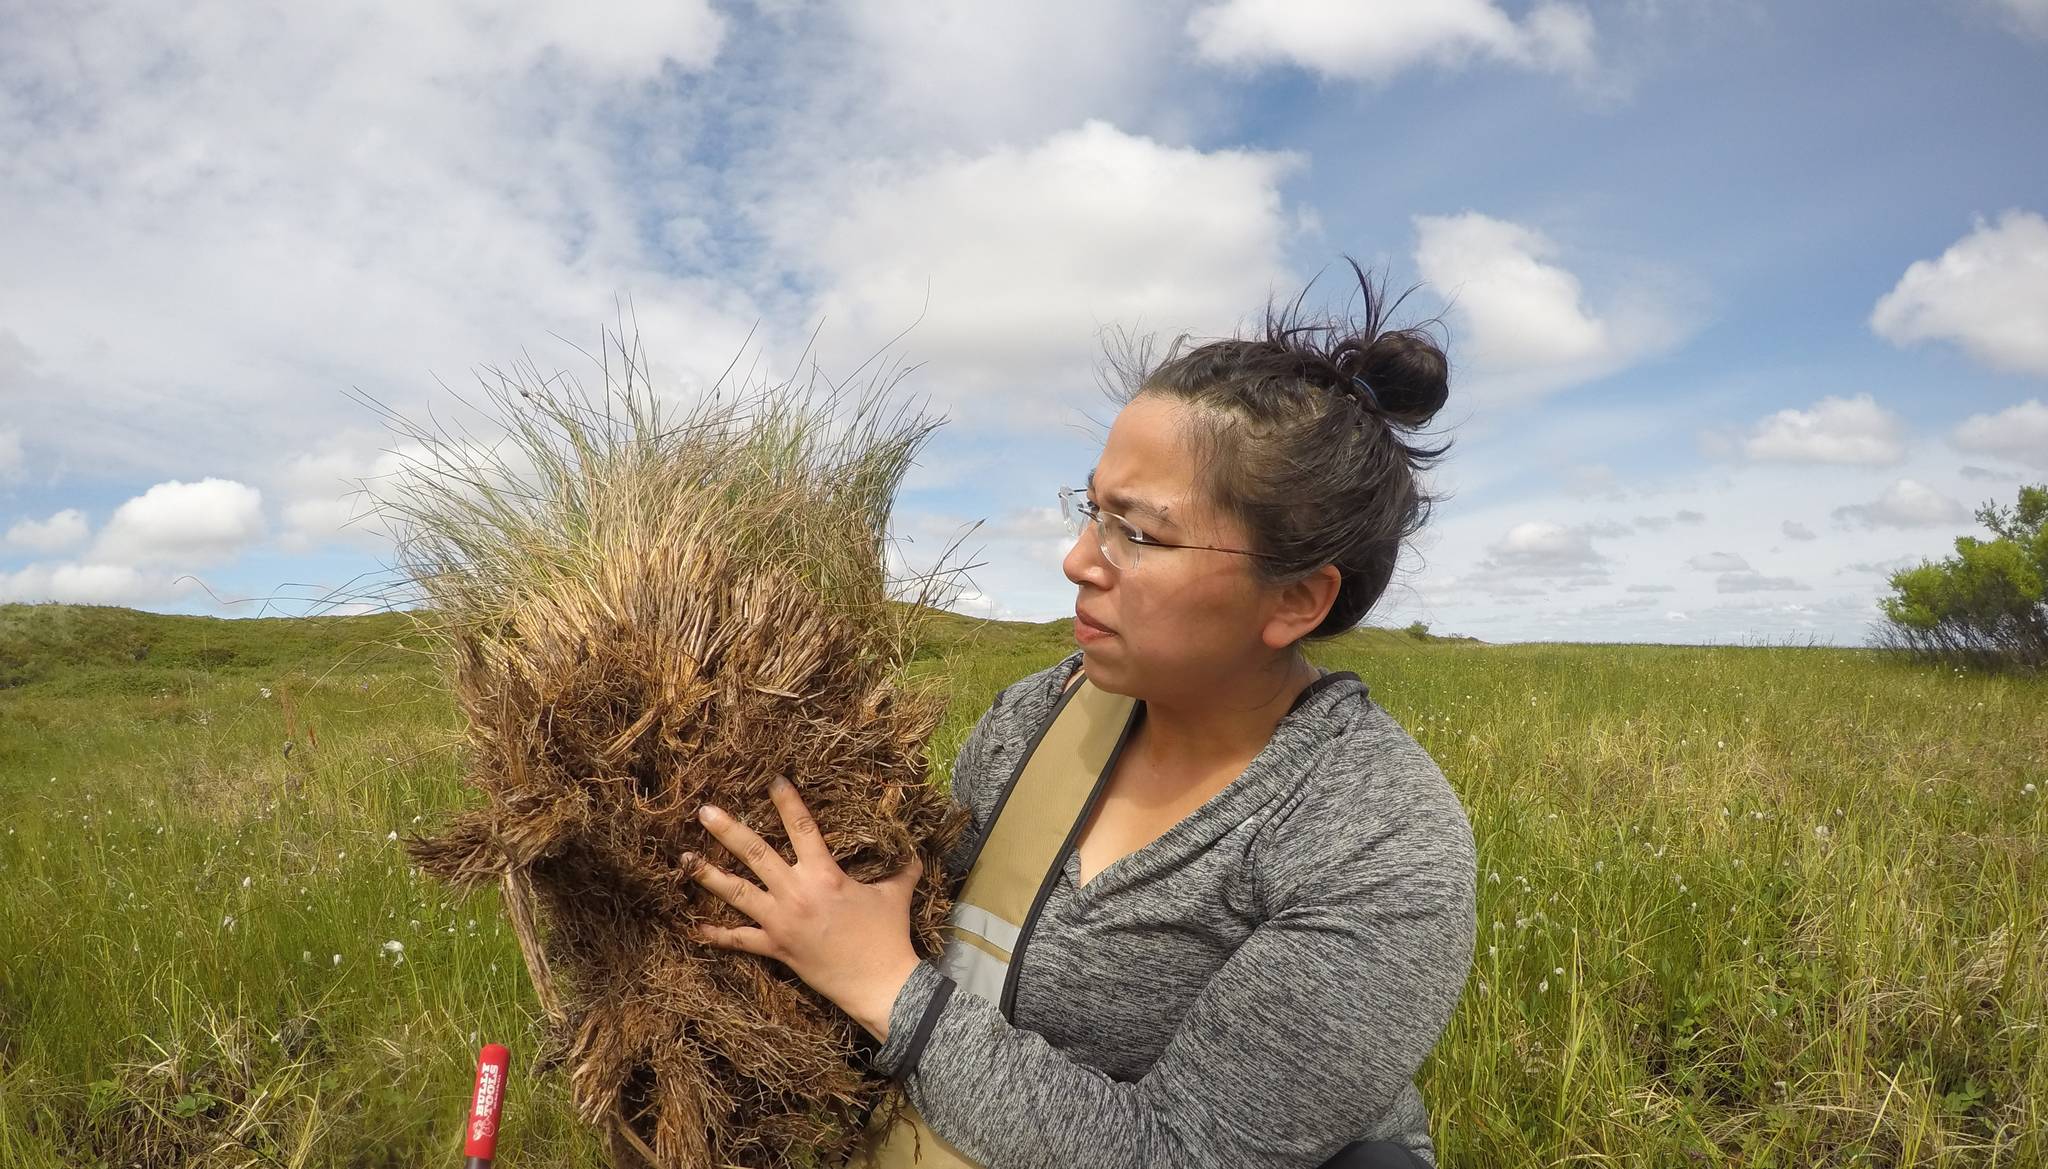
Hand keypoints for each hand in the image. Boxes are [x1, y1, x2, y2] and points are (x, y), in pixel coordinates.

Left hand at [683, 776, 923, 1041]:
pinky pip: (739, 940)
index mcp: (826, 875)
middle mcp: (797, 894)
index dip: (788, 803)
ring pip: (738, 894)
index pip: (803, 828)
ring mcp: (781, 922)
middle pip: (756, 855)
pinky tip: (693, 925)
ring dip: (710, 874)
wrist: (880, 984)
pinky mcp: (776, 949)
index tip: (773, 780)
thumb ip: (903, 865)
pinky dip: (716, 934)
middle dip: (728, 830)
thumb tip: (914, 845)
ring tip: (685, 858)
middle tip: (704, 811)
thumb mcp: (898, 893)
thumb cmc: (889, 935)